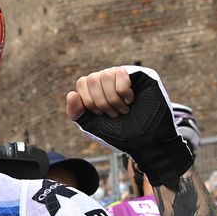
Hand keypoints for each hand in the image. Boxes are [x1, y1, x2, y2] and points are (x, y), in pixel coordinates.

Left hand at [65, 66, 192, 189]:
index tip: (101, 115)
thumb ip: (76, 113)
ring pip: (106, 75)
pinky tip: (132, 100)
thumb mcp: (92, 126)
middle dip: (102, 103)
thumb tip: (71, 94)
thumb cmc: (121, 134)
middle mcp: (109, 79)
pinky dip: (124, 92)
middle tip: (115, 115)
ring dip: (114, 99)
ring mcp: (124, 75)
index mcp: (96, 89)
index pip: (82, 83)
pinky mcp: (140, 74)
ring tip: (124, 110)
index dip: (89, 102)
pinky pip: (121, 74)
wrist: (145, 141)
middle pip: (93, 79)